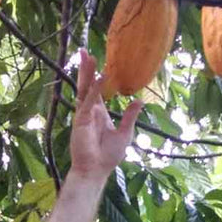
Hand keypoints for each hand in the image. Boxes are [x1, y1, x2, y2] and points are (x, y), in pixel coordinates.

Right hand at [70, 50, 141, 180]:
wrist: (95, 170)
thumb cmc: (108, 156)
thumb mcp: (125, 133)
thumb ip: (130, 116)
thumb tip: (140, 100)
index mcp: (98, 114)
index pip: (95, 90)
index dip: (94, 76)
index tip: (94, 61)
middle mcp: (88, 111)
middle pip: (86, 85)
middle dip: (85, 69)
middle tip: (83, 51)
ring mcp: (83, 115)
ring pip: (84, 89)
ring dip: (86, 73)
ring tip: (88, 56)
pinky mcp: (81, 121)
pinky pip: (88, 102)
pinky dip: (95, 89)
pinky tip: (102, 77)